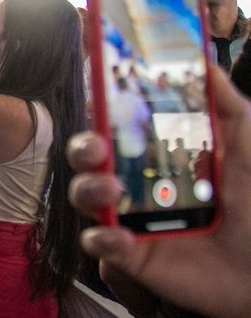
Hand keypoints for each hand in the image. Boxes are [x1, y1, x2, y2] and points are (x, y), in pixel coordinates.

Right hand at [67, 66, 250, 317]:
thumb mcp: (245, 151)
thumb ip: (229, 109)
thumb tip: (209, 65)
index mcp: (154, 151)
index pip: (115, 122)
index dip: (98, 103)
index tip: (91, 87)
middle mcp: (132, 179)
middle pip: (87, 154)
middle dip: (83, 146)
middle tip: (98, 148)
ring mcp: (124, 215)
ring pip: (82, 193)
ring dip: (89, 188)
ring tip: (112, 192)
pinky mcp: (125, 252)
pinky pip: (96, 241)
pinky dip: (103, 238)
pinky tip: (124, 239)